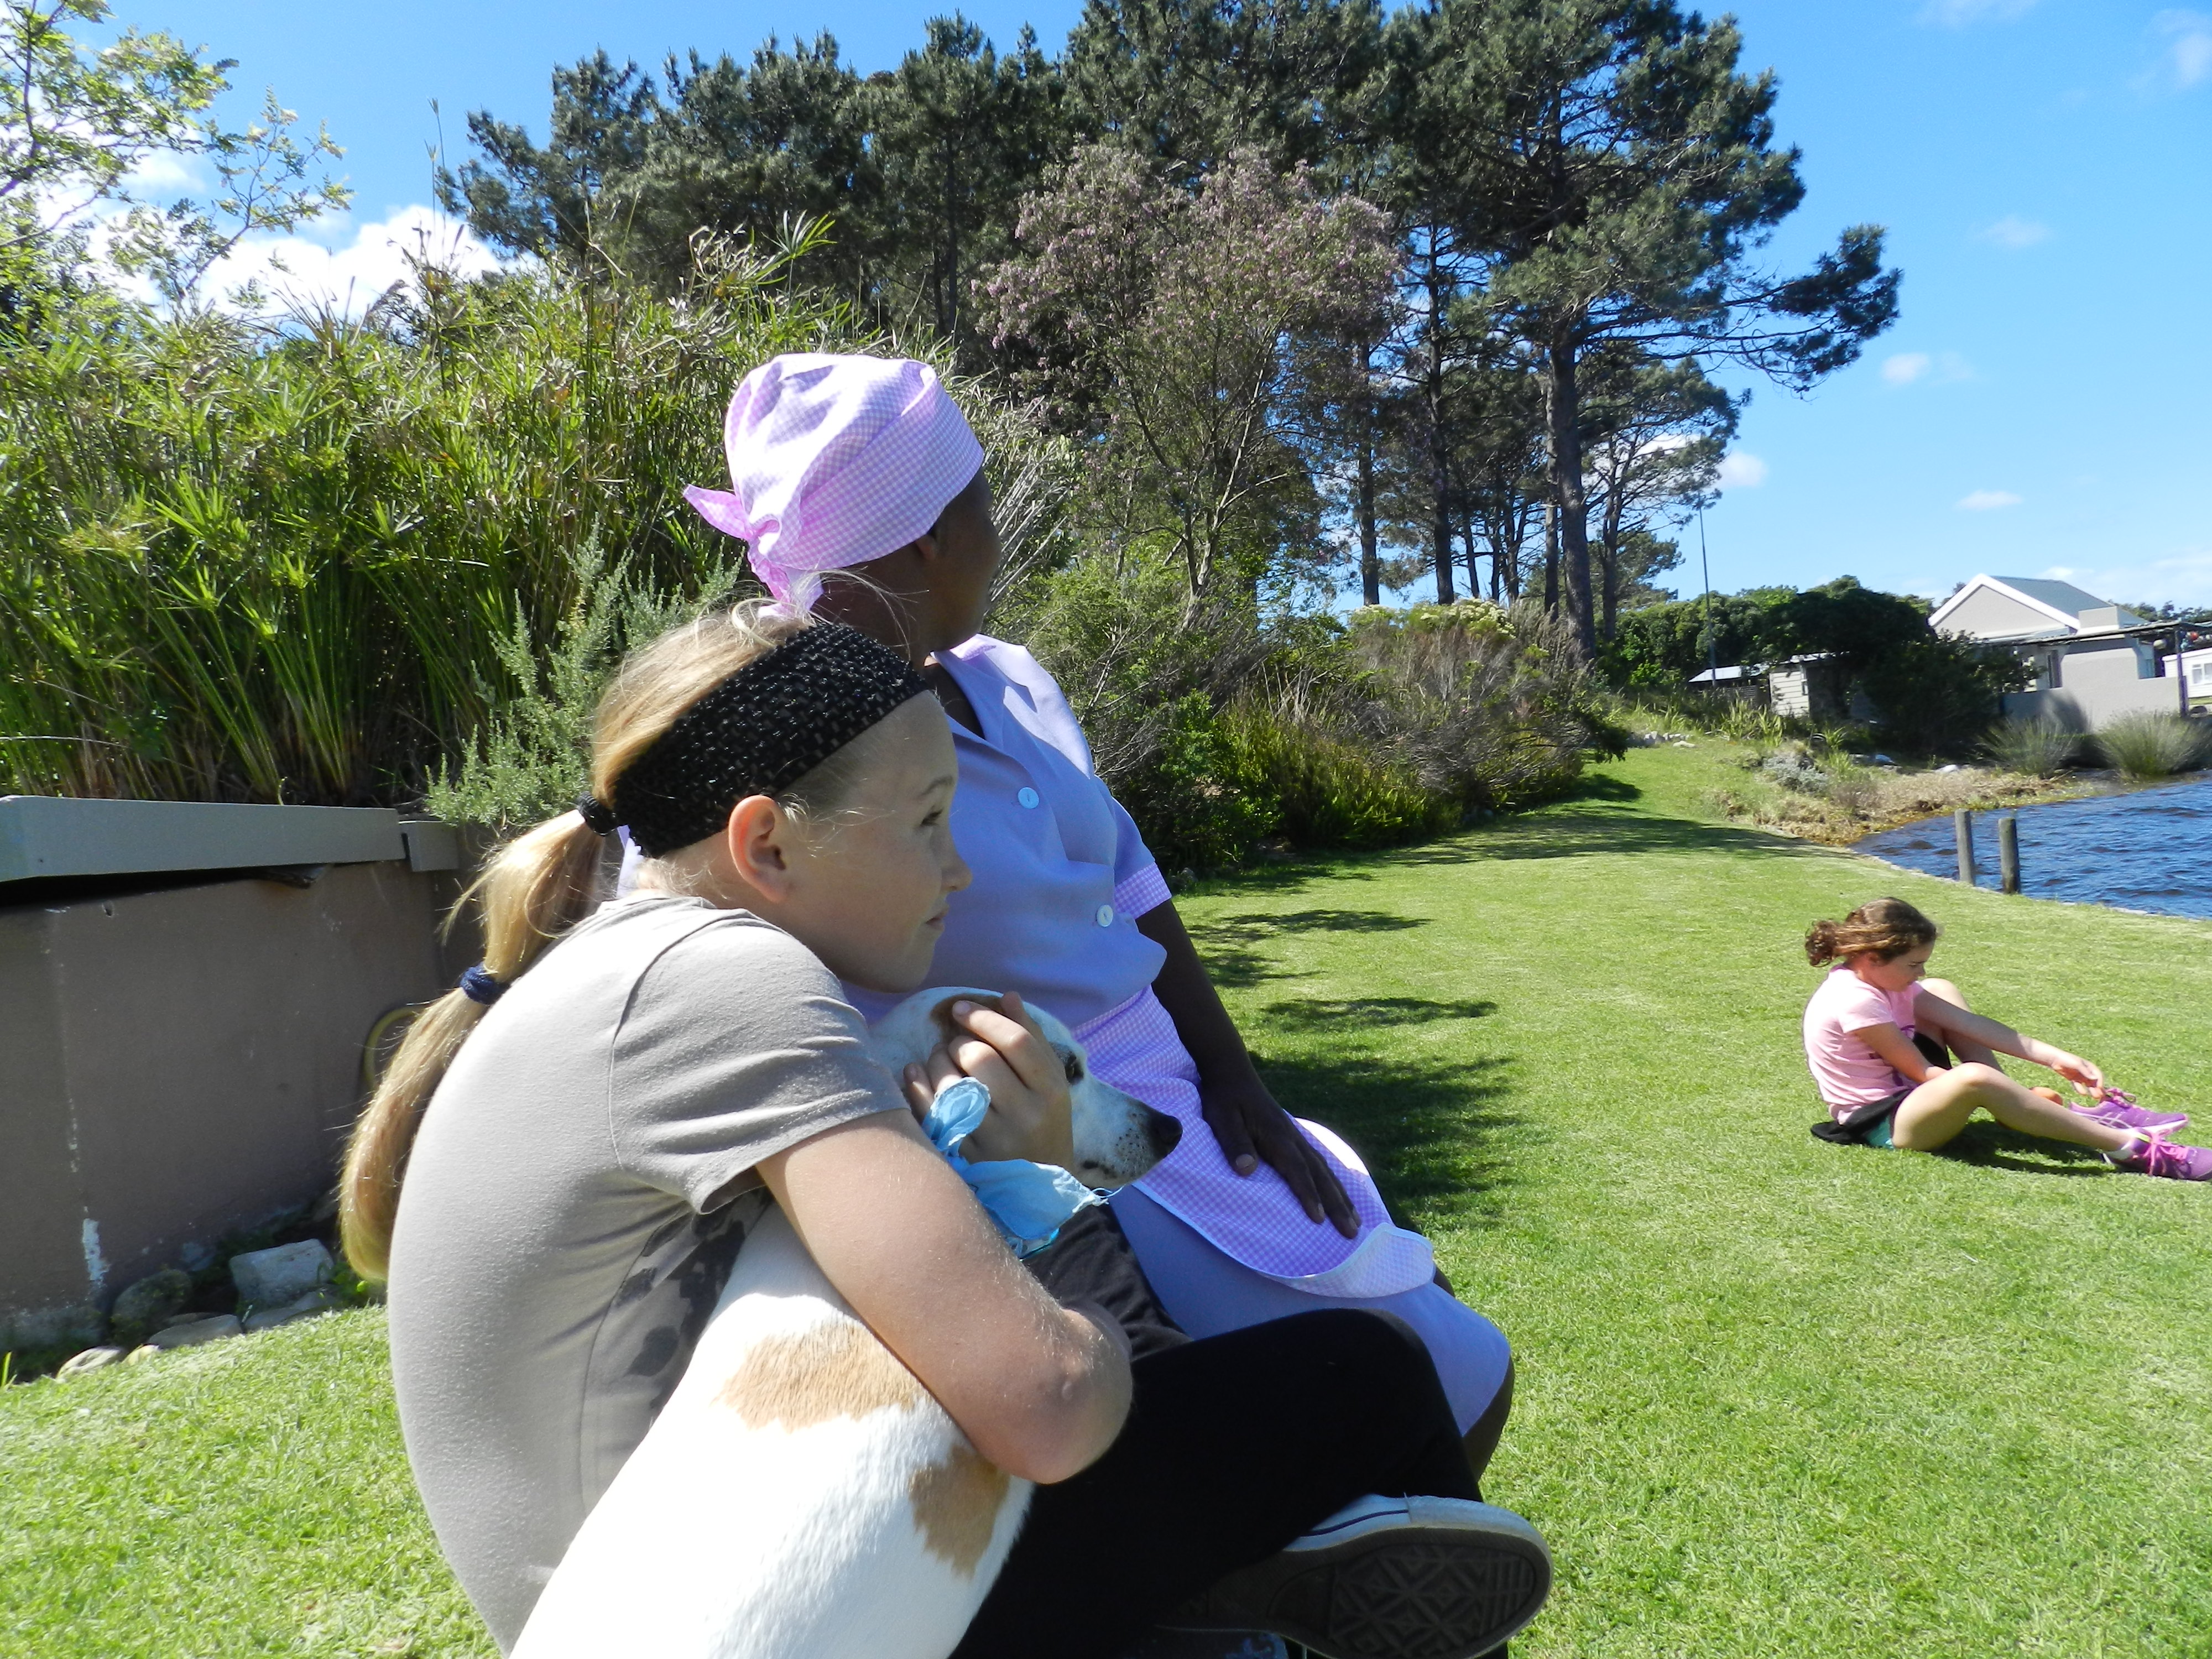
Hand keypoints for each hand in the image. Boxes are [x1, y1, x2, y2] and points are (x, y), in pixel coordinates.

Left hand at [900, 992, 1073, 1168]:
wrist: (1039, 1186)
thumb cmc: (1044, 1122)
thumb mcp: (1050, 1082)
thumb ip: (1032, 1038)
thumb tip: (1007, 997)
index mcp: (1051, 1091)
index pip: (1015, 1041)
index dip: (983, 1018)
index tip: (960, 1008)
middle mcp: (1025, 1115)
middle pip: (981, 1059)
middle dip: (958, 1042)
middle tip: (953, 1043)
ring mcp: (994, 1140)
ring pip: (952, 1084)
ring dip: (936, 1061)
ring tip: (939, 1059)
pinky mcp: (966, 1158)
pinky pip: (932, 1113)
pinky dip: (917, 1086)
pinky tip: (914, 1072)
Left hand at [1199, 1075, 1359, 1237]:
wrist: (1232, 1073)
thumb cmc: (1224, 1099)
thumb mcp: (1222, 1120)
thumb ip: (1235, 1144)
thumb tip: (1247, 1170)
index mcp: (1278, 1136)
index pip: (1297, 1170)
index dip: (1308, 1195)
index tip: (1318, 1219)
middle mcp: (1293, 1138)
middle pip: (1321, 1175)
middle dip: (1338, 1205)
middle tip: (1353, 1232)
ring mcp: (1296, 1137)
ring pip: (1325, 1170)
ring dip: (1341, 1197)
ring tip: (1357, 1221)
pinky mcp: (1294, 1138)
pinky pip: (1319, 1164)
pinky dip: (1333, 1182)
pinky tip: (1340, 1194)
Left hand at [2044, 1050, 2103, 1095]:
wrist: (2054, 1059)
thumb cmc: (2067, 1059)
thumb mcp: (2077, 1064)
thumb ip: (2085, 1072)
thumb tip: (2095, 1078)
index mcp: (2089, 1066)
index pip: (2098, 1075)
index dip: (2100, 1082)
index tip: (2100, 1088)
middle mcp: (2086, 1071)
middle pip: (2094, 1081)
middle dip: (2098, 1088)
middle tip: (2101, 1096)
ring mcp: (2080, 1075)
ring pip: (2088, 1084)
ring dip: (2092, 1090)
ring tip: (2095, 1097)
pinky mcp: (2073, 1078)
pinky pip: (2078, 1085)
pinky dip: (2081, 1089)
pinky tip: (2083, 1094)